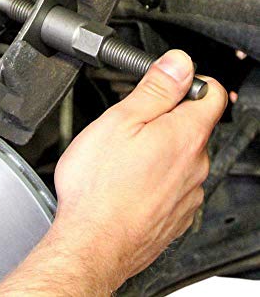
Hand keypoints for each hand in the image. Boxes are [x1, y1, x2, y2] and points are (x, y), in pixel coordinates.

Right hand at [0, 50, 226, 294]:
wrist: (93, 242)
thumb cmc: (100, 185)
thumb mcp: (121, 120)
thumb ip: (155, 89)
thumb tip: (179, 63)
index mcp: (185, 135)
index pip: (211, 95)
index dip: (191, 82)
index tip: (168, 83)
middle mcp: (195, 165)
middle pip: (193, 127)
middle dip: (166, 118)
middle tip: (130, 123)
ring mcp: (188, 194)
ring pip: (180, 158)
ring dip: (159, 149)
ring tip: (123, 156)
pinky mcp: (176, 216)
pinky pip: (173, 186)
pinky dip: (155, 178)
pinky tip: (128, 182)